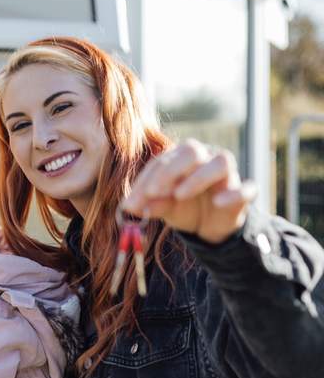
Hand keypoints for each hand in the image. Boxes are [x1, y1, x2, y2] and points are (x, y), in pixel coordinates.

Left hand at [121, 140, 256, 243]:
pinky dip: (235, 193)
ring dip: (199, 177)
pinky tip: (218, 202)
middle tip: (153, 193)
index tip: (132, 202)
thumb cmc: (183, 207)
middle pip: (191, 151)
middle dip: (169, 171)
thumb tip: (129, 207)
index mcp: (181, 158)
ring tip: (179, 195)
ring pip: (221, 162)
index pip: (162, 161)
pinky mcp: (243, 193)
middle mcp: (205, 159)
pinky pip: (247, 188)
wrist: (209, 227)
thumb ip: (150, 204)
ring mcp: (228, 175)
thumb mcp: (164, 207)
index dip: (145, 180)